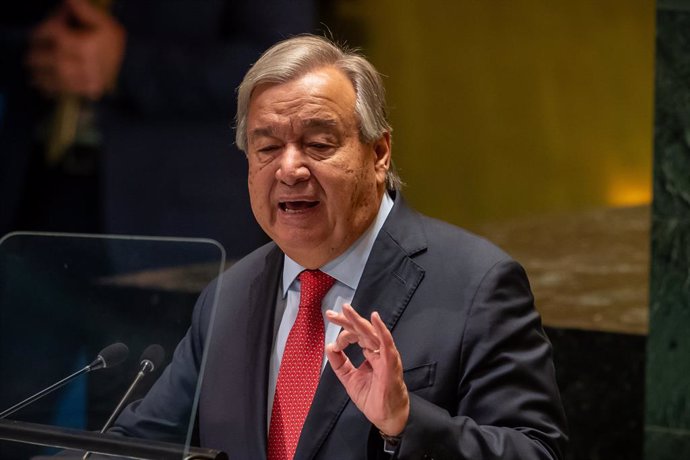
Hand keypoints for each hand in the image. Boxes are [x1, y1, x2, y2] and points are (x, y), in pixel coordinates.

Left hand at [26, 0, 125, 99]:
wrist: (134, 67)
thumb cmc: (117, 43)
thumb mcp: (103, 22)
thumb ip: (82, 9)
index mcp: (82, 44)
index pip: (52, 33)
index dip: (45, 27)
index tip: (45, 28)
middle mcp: (79, 63)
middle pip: (45, 58)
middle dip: (35, 55)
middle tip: (32, 54)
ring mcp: (82, 79)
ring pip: (50, 77)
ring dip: (38, 75)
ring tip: (33, 72)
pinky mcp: (86, 91)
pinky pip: (62, 91)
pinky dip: (50, 90)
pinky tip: (44, 88)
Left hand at [325, 304, 408, 435]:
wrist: (386, 416)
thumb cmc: (373, 397)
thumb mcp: (349, 378)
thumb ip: (339, 363)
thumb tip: (329, 345)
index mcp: (370, 352)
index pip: (356, 336)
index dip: (343, 336)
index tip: (335, 346)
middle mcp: (378, 350)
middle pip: (361, 330)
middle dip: (346, 320)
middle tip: (331, 314)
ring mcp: (385, 355)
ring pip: (371, 333)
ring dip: (358, 320)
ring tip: (346, 310)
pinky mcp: (390, 362)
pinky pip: (387, 343)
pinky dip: (381, 330)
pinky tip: (374, 318)